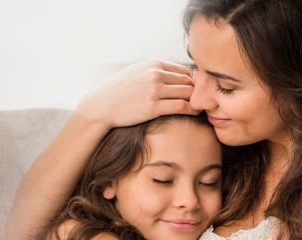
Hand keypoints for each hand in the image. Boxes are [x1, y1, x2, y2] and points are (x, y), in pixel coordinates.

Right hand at [76, 59, 196, 129]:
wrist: (100, 106)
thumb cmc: (118, 91)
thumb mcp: (136, 72)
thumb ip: (155, 70)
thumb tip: (175, 74)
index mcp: (153, 64)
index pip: (183, 70)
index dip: (190, 82)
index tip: (191, 92)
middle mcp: (155, 74)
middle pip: (188, 81)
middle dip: (196, 92)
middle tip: (201, 102)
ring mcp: (154, 90)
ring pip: (187, 93)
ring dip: (196, 101)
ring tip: (200, 107)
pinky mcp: (153, 107)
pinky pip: (181, 106)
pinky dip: (192, 109)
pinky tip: (194, 113)